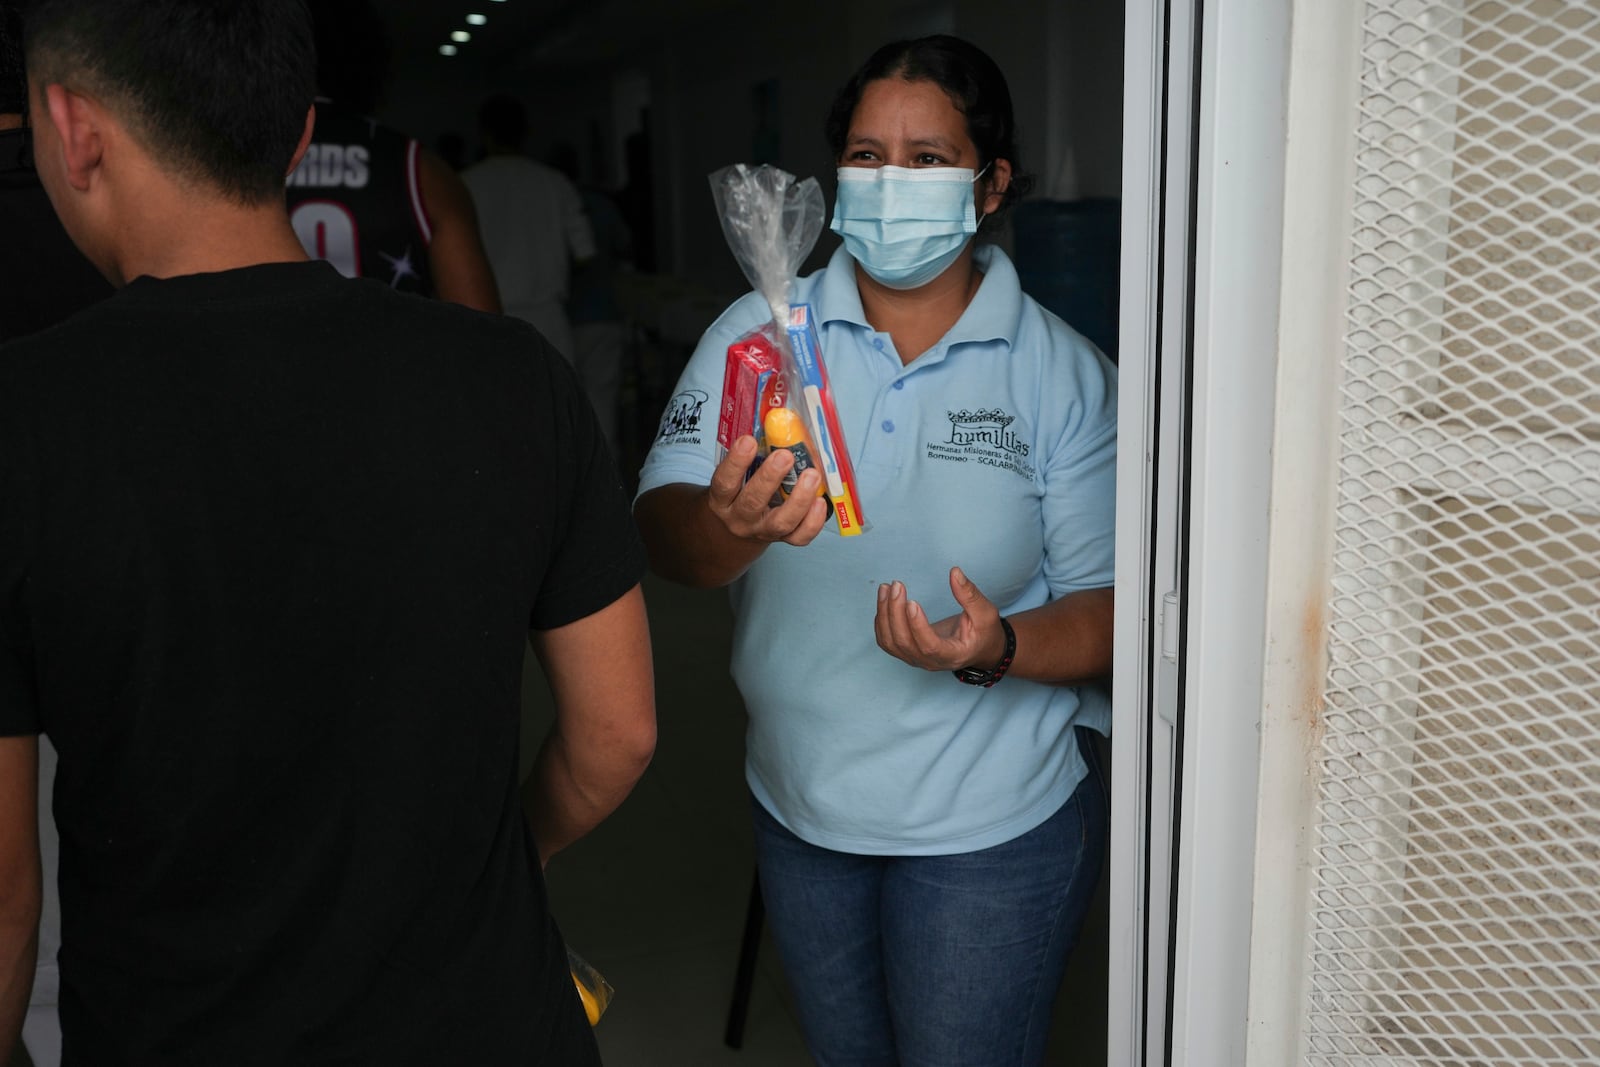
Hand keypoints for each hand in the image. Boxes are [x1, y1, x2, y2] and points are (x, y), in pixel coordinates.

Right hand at [707, 436, 828, 546]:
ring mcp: (762, 531)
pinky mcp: (783, 539)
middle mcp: (740, 518)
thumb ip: (750, 453)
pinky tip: (821, 501)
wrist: (739, 525)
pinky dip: (812, 521)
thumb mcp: (736, 473)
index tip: (749, 440)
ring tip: (812, 475)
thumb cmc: (741, 489)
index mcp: (722, 499)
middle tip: (785, 455)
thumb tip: (776, 420)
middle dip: (770, 477)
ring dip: (798, 499)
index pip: (724, 482)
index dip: (736, 462)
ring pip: (780, 523)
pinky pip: (799, 537)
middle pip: (752, 502)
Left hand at [875, 566, 1006, 671]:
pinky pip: (886, 641)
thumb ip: (970, 595)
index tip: (912, 602)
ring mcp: (916, 659)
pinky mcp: (907, 652)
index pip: (929, 646)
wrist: (978, 648)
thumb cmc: (984, 632)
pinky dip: (881, 621)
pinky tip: (884, 600)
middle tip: (897, 585)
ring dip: (884, 614)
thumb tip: (954, 572)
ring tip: (886, 588)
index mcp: (952, 655)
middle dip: (896, 612)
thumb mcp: (985, 612)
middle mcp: (930, 662)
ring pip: (891, 642)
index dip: (918, 626)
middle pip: (904, 642)